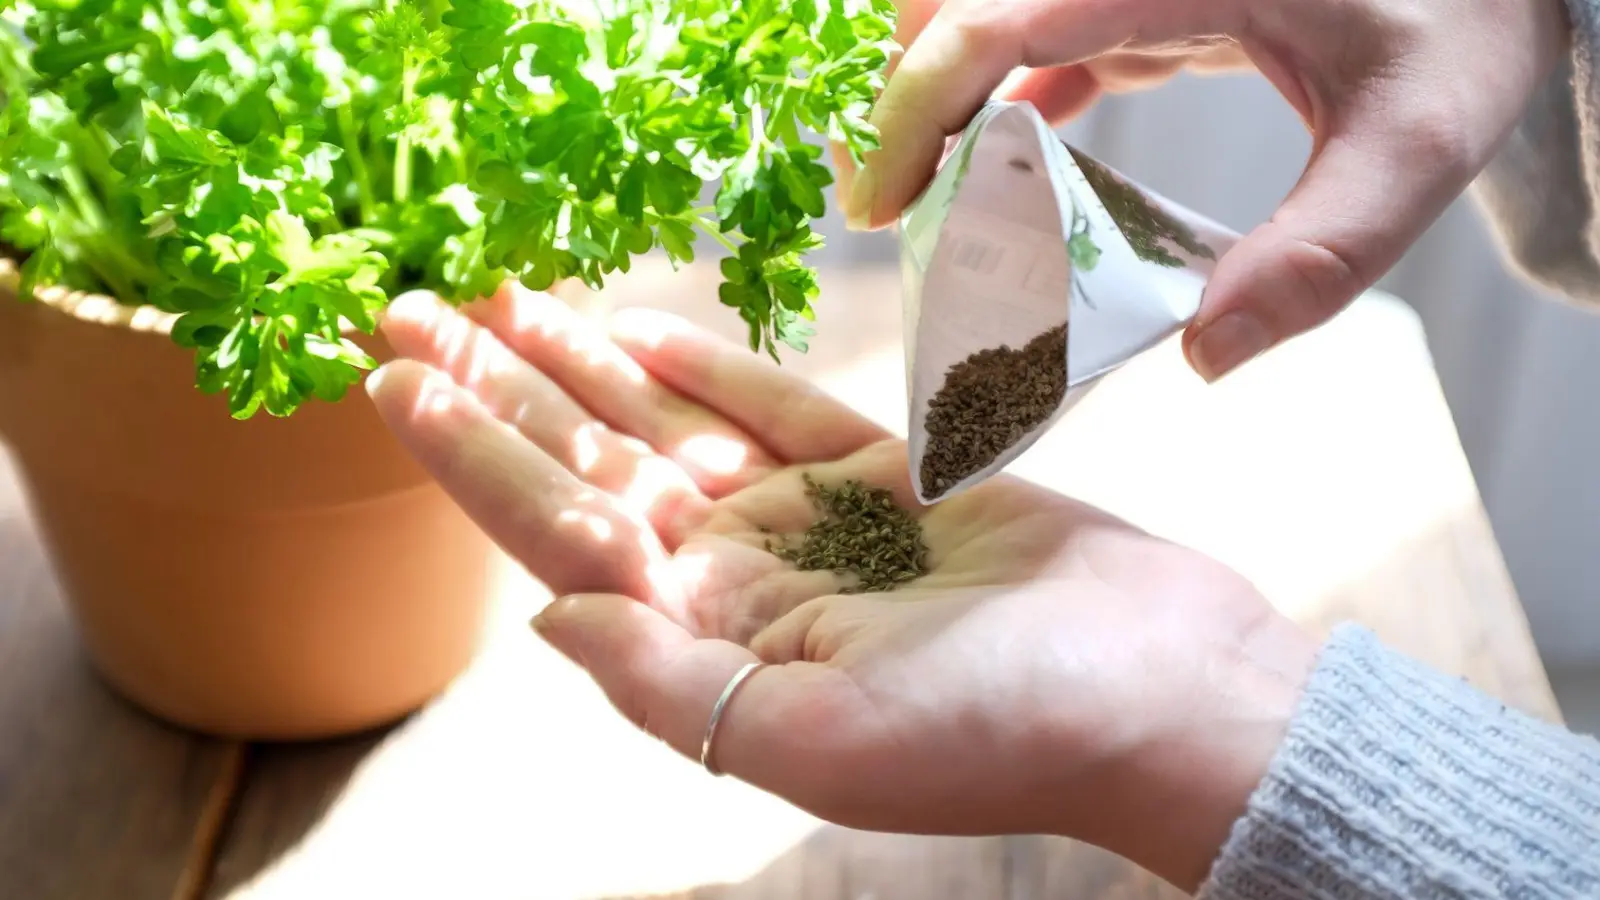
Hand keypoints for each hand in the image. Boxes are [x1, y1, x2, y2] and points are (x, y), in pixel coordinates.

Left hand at [365, 285, 1318, 889]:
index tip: (395, 383)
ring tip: (506, 299)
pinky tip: (642, 331)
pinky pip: (777, 410)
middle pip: (594, 469)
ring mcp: (811, 527)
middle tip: (413, 313)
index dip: (473, 459)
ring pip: (672, 429)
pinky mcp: (884, 476)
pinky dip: (712, 367)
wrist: (1158, 690)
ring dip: (586, 367)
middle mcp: (744, 585)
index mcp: (712, 649)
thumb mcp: (815, 739)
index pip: (561, 539)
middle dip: (501, 393)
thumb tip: (546, 619)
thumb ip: (670, 686)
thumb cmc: (1001, 734)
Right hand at [844, 0, 1570, 380]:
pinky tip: (994, 170)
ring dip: (938, 98)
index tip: (876, 201)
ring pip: (986, 14)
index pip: (997, 17)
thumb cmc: (1467, 30)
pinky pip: (1038, 36)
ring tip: (917, 201)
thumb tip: (1203, 356)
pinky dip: (996, 99)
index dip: (914, 105)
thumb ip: (1322, 254)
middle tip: (881, 207)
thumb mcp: (1417, 147)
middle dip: (900, 95)